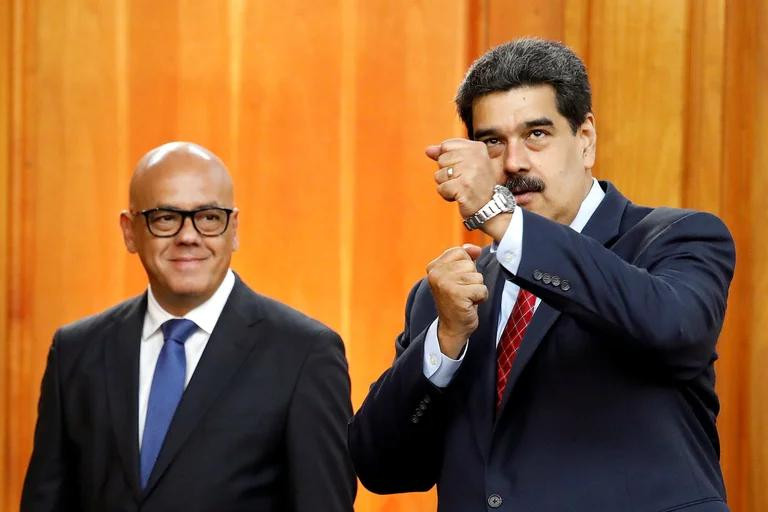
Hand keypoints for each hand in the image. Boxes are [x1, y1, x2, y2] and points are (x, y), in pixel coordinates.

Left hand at [426, 138, 498, 218]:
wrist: (489, 208)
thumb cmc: (476, 185)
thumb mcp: (465, 164)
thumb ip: (446, 154)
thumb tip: (428, 150)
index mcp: (477, 147)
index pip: (446, 146)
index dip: (448, 160)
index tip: (462, 169)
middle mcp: (475, 157)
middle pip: (441, 160)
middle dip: (446, 174)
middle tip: (463, 181)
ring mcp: (470, 171)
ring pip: (439, 175)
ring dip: (446, 185)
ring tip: (462, 188)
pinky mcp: (464, 186)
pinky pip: (441, 188)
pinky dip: (447, 195)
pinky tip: (459, 196)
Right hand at [426, 244, 487, 358]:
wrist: (452, 327)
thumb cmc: (457, 299)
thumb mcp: (458, 275)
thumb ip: (465, 258)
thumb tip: (476, 249)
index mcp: (434, 266)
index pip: (460, 252)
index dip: (466, 267)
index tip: (457, 281)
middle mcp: (436, 273)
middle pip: (470, 264)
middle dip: (472, 279)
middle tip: (462, 291)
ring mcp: (445, 284)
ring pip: (478, 277)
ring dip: (476, 289)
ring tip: (465, 298)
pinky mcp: (457, 294)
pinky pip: (482, 289)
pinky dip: (480, 298)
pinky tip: (469, 304)